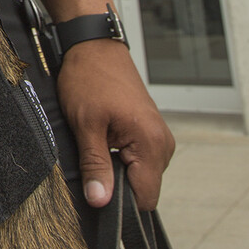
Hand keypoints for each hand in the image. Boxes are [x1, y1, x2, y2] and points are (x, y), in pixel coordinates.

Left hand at [55, 40, 174, 211]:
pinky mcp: (150, 132)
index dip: (119, 202)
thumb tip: (100, 202)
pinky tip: (104, 138)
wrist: (94, 46)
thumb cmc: (89, 77)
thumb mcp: (86, 125)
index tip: (97, 191)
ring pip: (139, 174)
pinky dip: (120, 156)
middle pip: (143, 188)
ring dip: (117, 168)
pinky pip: (138, 159)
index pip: (145, 198)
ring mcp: (159, 137)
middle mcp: (163, 143)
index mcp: (152, 143)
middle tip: (92, 157)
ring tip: (97, 141)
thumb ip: (95, 166)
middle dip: (116, 182)